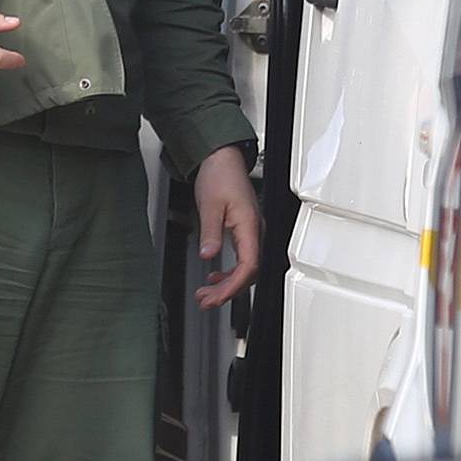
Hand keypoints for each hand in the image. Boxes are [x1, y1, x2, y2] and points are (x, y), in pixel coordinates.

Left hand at [193, 144, 261, 309]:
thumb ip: (211, 232)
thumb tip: (208, 255)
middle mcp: (254, 231)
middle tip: (206, 301)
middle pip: (248, 273)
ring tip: (207, 294)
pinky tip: (214, 276)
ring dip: (227, 284)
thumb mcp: (210, 205)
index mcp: (250, 226)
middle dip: (227, 291)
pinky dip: (228, 272)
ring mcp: (251, 232)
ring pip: (245, 268)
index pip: (248, 266)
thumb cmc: (220, 175)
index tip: (216, 296)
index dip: (233, 286)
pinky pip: (242, 259)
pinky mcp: (244, 230)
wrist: (223, 159)